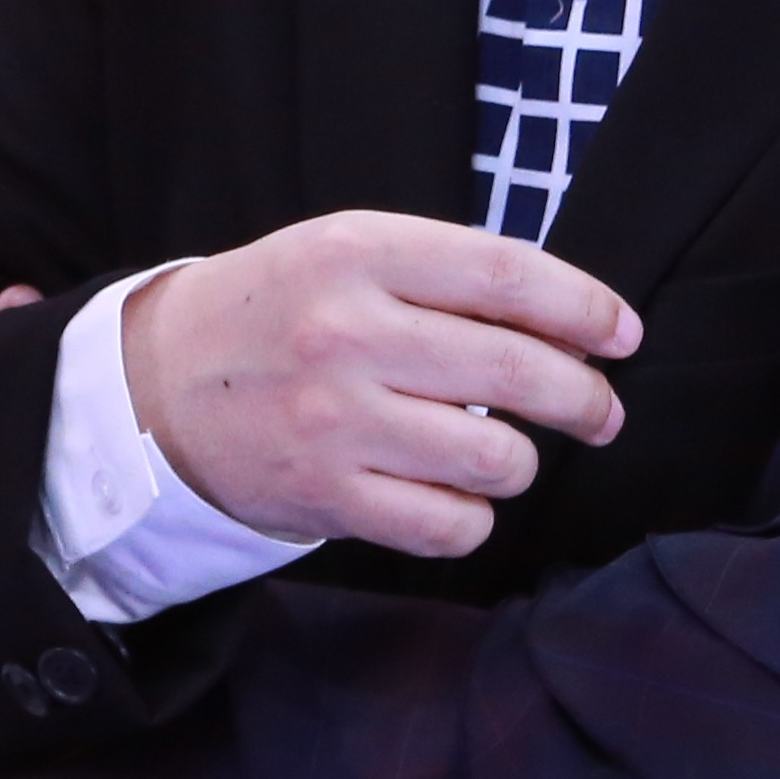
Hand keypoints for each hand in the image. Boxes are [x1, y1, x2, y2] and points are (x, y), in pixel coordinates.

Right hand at [121, 213, 638, 556]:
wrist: (155, 388)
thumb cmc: (275, 314)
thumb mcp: (344, 253)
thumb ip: (446, 274)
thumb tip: (577, 324)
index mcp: (356, 253)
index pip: (507, 275)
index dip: (586, 308)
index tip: (624, 336)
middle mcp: (347, 333)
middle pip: (519, 371)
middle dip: (585, 398)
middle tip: (601, 411)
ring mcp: (334, 421)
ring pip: (497, 458)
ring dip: (522, 463)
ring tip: (505, 453)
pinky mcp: (325, 496)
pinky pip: (451, 525)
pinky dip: (472, 517)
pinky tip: (454, 496)